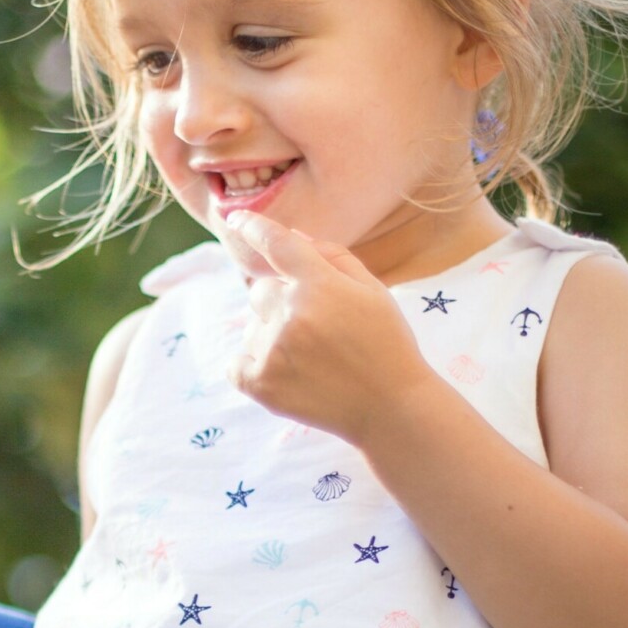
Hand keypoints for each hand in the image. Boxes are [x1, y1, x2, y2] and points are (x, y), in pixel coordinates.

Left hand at [223, 212, 434, 444]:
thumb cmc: (386, 344)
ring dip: (271, 336)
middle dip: (281, 302)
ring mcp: (273, 350)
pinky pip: (236, 363)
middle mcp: (291, 314)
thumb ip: (332, 256)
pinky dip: (253, 366)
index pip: (277, 244)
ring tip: (311, 359)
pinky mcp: (261, 384)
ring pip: (251, 328)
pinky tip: (287, 374)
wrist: (392, 408)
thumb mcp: (373, 291)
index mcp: (321, 285)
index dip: (254, 227)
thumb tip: (290, 235)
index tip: (235, 218)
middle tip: (316, 328)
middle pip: (260, 291)